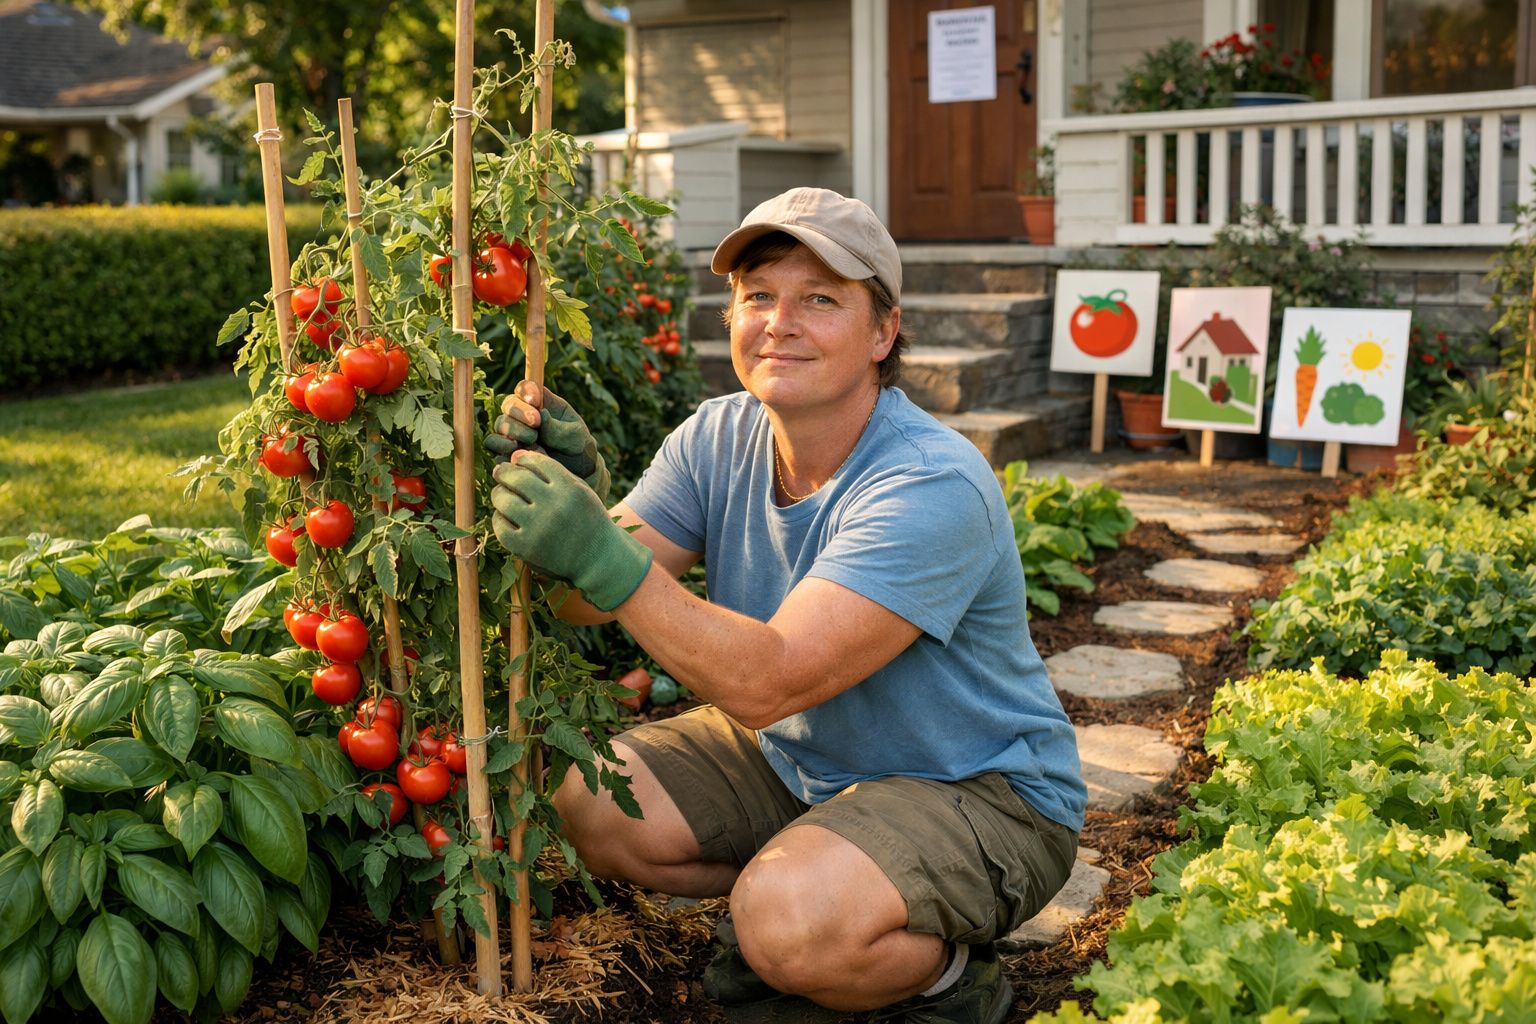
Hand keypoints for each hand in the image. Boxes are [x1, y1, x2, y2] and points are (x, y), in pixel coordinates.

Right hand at [484, 381, 610, 502]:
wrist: (574, 472)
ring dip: (512, 430)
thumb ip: (558, 427)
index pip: (525, 388)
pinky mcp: (504, 450)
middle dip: (520, 412)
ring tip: (532, 441)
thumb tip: (542, 415)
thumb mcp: (575, 435)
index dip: (526, 391)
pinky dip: (505, 448)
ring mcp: (511, 432)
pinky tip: (522, 453)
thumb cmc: (576, 446)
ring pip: (499, 424)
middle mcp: (522, 415)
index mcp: (540, 402)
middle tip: (536, 423)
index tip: (535, 401)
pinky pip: (493, 445)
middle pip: (508, 404)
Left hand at [489, 451, 651, 611]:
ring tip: (503, 495)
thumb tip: (514, 455)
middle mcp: (554, 507)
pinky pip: (499, 525)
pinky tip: (506, 516)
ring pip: (503, 499)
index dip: (523, 459)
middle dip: (504, 472)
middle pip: (516, 478)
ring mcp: (539, 528)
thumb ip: (550, 471)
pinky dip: (499, 518)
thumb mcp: (579, 489)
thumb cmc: (585, 518)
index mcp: (570, 489)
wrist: (596, 557)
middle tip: (500, 473)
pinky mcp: (526, 548)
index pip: (536, 462)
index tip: (517, 461)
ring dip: (499, 494)